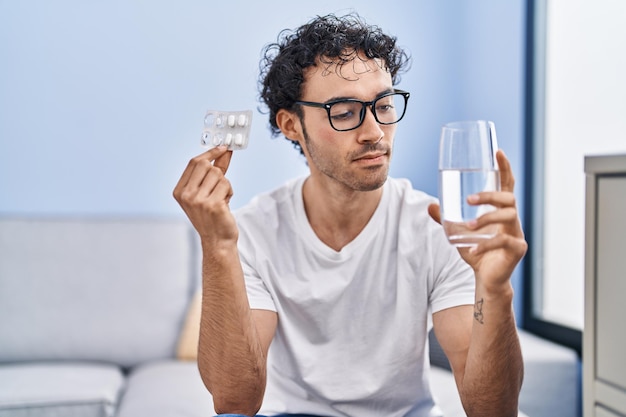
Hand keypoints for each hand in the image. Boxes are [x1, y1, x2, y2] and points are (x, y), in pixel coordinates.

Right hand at [173, 146, 236, 245]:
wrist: (217, 241)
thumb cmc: (212, 216)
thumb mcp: (206, 192)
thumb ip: (214, 170)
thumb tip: (224, 150)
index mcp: (179, 191)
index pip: (193, 162)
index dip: (210, 153)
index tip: (222, 147)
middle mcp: (186, 195)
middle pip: (205, 165)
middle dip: (218, 170)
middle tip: (222, 180)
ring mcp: (198, 200)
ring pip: (218, 174)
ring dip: (225, 184)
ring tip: (222, 197)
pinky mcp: (213, 204)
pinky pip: (226, 184)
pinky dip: (229, 191)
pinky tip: (225, 203)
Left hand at [429, 150, 526, 289]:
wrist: (486, 279)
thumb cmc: (477, 251)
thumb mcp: (457, 233)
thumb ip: (445, 219)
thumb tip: (430, 204)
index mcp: (501, 211)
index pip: (506, 184)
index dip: (504, 168)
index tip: (498, 151)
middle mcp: (512, 219)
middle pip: (509, 198)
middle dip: (490, 195)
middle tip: (470, 199)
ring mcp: (517, 233)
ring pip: (509, 216)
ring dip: (487, 218)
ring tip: (469, 226)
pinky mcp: (517, 249)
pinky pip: (504, 242)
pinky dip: (486, 245)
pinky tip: (474, 250)